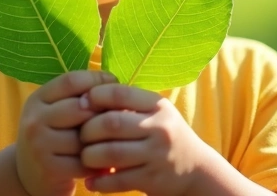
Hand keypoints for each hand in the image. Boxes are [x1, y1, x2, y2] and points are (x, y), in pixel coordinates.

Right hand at [16, 70, 116, 195]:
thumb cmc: (54, 138)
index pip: (70, 81)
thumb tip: (115, 85)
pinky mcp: (49, 169)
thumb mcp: (57, 111)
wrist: (29, 176)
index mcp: (38, 99)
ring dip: (102, 140)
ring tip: (112, 141)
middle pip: (80, 107)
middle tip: (118, 118)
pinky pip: (85, 162)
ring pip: (84, 137)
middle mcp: (34, 119)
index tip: (114, 84)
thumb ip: (79, 97)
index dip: (96, 80)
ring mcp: (39, 145)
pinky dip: (98, 164)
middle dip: (102, 112)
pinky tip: (102, 163)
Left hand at [79, 84, 215, 195]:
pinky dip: (99, 182)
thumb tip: (84, 97)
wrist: (195, 169)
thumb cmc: (164, 135)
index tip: (82, 103)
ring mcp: (157, 155)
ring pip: (111, 153)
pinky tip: (90, 181)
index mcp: (158, 105)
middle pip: (111, 123)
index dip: (94, 96)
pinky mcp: (153, 180)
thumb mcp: (155, 113)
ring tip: (85, 157)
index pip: (119, 93)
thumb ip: (127, 103)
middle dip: (88, 130)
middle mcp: (160, 128)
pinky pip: (117, 181)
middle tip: (81, 136)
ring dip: (89, 156)